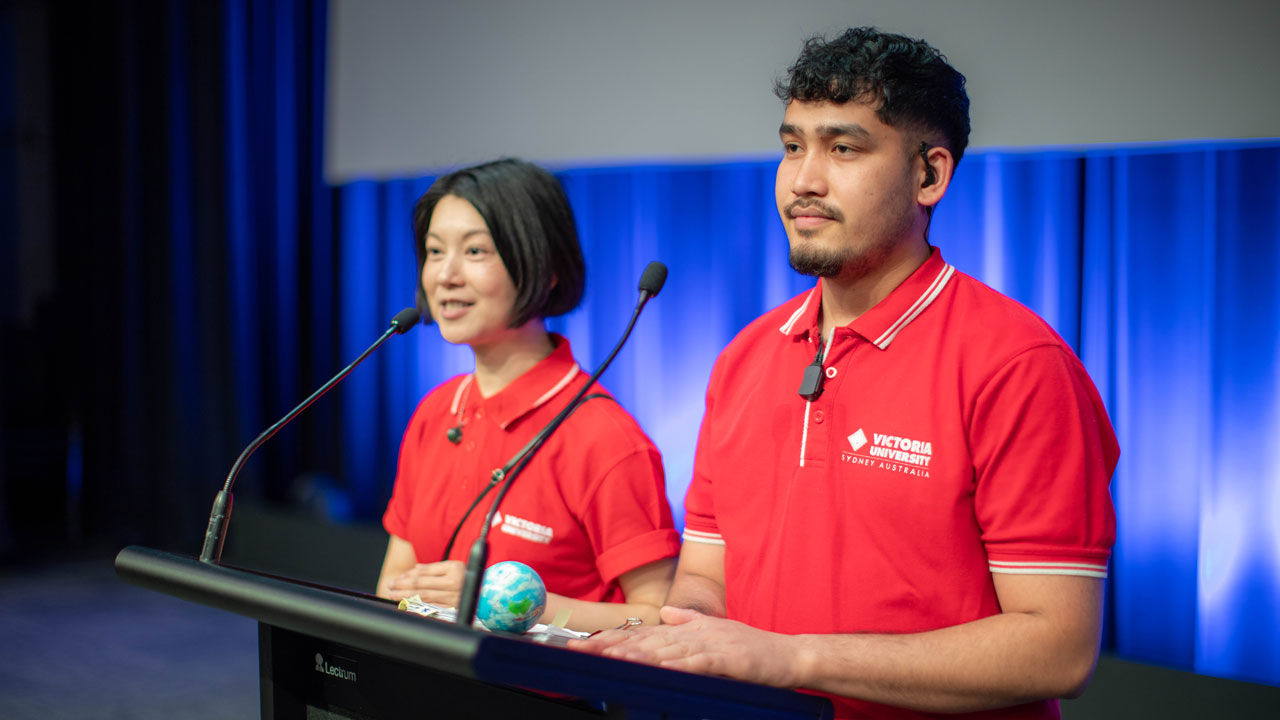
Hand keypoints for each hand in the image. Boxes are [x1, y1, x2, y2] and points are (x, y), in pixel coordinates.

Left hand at [383, 560, 464, 604]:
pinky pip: (431, 605)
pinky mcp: (452, 607)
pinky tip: (408, 604)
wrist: (487, 590)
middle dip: (403, 586)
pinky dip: (417, 605)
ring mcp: (452, 597)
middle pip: (422, 585)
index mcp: (453, 570)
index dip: (409, 575)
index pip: (425, 573)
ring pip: (424, 597)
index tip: (398, 577)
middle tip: (390, 586)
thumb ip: (434, 568)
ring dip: (406, 596)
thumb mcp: (454, 565)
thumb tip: (416, 569)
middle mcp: (453, 584)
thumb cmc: (469, 575)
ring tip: (394, 595)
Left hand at [569, 606, 805, 687]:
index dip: (612, 637)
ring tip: (611, 656)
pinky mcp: (728, 658)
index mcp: (688, 630)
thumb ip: (688, 621)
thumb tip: (666, 613)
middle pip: (647, 639)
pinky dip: (679, 663)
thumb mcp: (715, 632)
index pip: (643, 634)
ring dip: (638, 652)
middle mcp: (694, 633)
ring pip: (667, 648)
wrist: (788, 654)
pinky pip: (699, 662)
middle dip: (612, 644)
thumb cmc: (751, 649)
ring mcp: (711, 644)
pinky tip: (660, 667)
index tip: (583, 643)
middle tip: (582, 649)